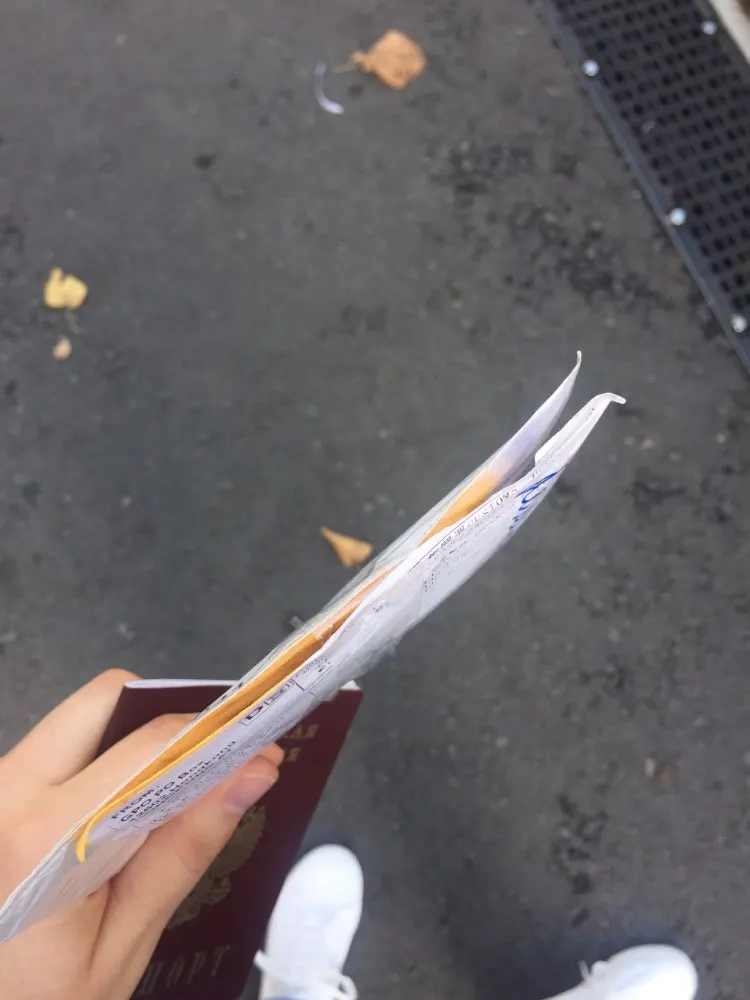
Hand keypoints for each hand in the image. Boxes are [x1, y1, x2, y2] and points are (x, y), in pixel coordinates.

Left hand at [0, 669, 280, 999]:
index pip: (147, 745)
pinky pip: (65, 746)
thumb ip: (186, 848)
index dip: (214, 733)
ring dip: (137, 742)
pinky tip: (132, 810)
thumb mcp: (127, 937)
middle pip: (107, 700)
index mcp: (38, 835)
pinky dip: (110, 760)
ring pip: (85, 718)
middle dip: (168, 721)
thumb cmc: (41, 999)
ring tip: (173, 798)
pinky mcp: (3, 793)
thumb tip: (249, 773)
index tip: (258, 742)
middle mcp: (7, 792)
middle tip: (214, 764)